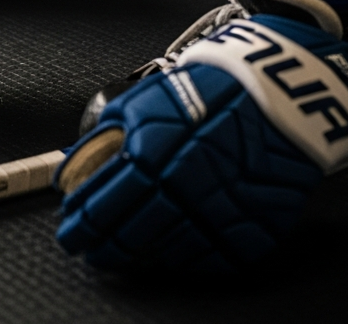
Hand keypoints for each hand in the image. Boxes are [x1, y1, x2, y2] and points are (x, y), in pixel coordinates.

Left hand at [55, 15, 347, 269]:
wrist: (276, 94)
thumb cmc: (206, 90)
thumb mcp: (141, 100)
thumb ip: (107, 135)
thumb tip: (75, 165)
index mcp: (146, 156)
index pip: (98, 206)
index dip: (79, 225)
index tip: (71, 232)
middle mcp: (177, 190)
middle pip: (126, 236)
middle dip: (102, 246)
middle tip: (91, 250)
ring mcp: (215, 215)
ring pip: (162, 252)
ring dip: (139, 254)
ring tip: (126, 250)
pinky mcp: (248, 231)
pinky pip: (207, 259)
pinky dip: (186, 257)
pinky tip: (171, 248)